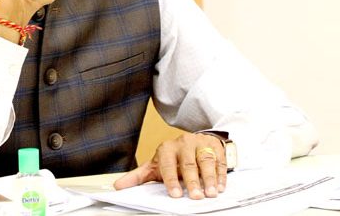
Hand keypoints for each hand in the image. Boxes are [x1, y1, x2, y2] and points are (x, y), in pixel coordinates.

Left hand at [113, 132, 227, 198]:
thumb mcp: (155, 166)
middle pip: (188, 164)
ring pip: (206, 160)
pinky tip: (221, 187)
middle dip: (192, 181)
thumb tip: (118, 186)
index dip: (171, 180)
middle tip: (195, 197)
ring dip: (209, 178)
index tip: (174, 194)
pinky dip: (221, 175)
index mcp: (166, 149)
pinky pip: (220, 160)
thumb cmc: (173, 158)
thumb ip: (138, 177)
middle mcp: (183, 143)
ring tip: (211, 193)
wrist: (194, 142)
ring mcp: (200, 143)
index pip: (167, 165)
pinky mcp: (215, 146)